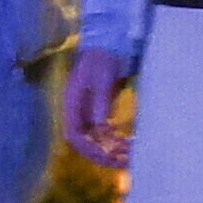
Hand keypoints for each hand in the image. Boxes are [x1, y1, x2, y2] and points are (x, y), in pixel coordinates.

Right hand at [62, 42, 138, 168]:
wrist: (110, 42)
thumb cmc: (104, 57)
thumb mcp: (103, 77)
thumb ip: (101, 101)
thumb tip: (100, 128)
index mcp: (72, 103)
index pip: (74, 135)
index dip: (89, 149)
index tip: (108, 156)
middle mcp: (78, 110)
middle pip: (85, 142)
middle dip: (102, 154)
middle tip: (124, 160)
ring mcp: (88, 111)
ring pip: (95, 139)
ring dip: (110, 150)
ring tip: (130, 155)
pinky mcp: (100, 110)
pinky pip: (105, 132)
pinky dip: (115, 140)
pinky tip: (129, 144)